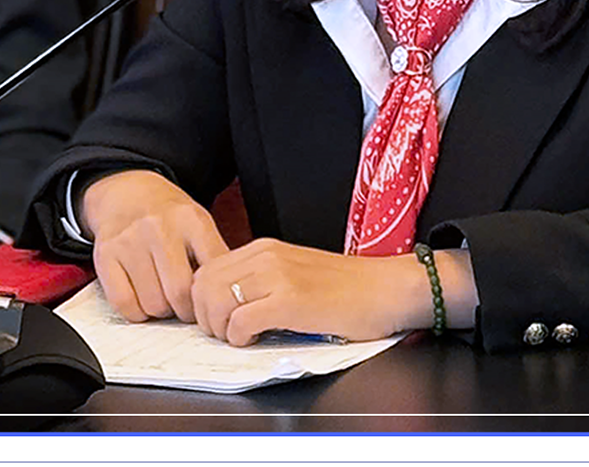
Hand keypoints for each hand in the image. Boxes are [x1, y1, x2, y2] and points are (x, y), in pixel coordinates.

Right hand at [81, 169, 229, 323]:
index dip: (214, 298)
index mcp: (191, 220)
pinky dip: (136, 312)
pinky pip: (125, 304)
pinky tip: (142, 297)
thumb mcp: (199, 224)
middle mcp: (159, 227)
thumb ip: (214, 256)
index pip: (211, 273)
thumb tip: (230, 297)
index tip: (212, 304)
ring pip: (152, 304)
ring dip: (161, 311)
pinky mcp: (105, 255)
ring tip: (163, 295)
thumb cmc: (168, 217)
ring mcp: (130, 241)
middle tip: (186, 307)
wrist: (128, 193)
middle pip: (180, 293)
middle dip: (186, 310)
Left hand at [190, 238, 425, 346]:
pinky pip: (240, 322)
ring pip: (215, 302)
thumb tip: (226, 306)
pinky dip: (240, 338)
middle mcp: (265, 256)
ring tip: (242, 337)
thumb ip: (261, 282)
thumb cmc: (347, 289)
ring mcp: (277, 276)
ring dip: (220, 328)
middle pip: (201, 285)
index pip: (205, 271)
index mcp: (263, 249)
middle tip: (227, 334)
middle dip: (205, 317)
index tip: (219, 321)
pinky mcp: (291, 300)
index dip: (203, 302)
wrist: (387, 289)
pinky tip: (259, 339)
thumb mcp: (294, 273)